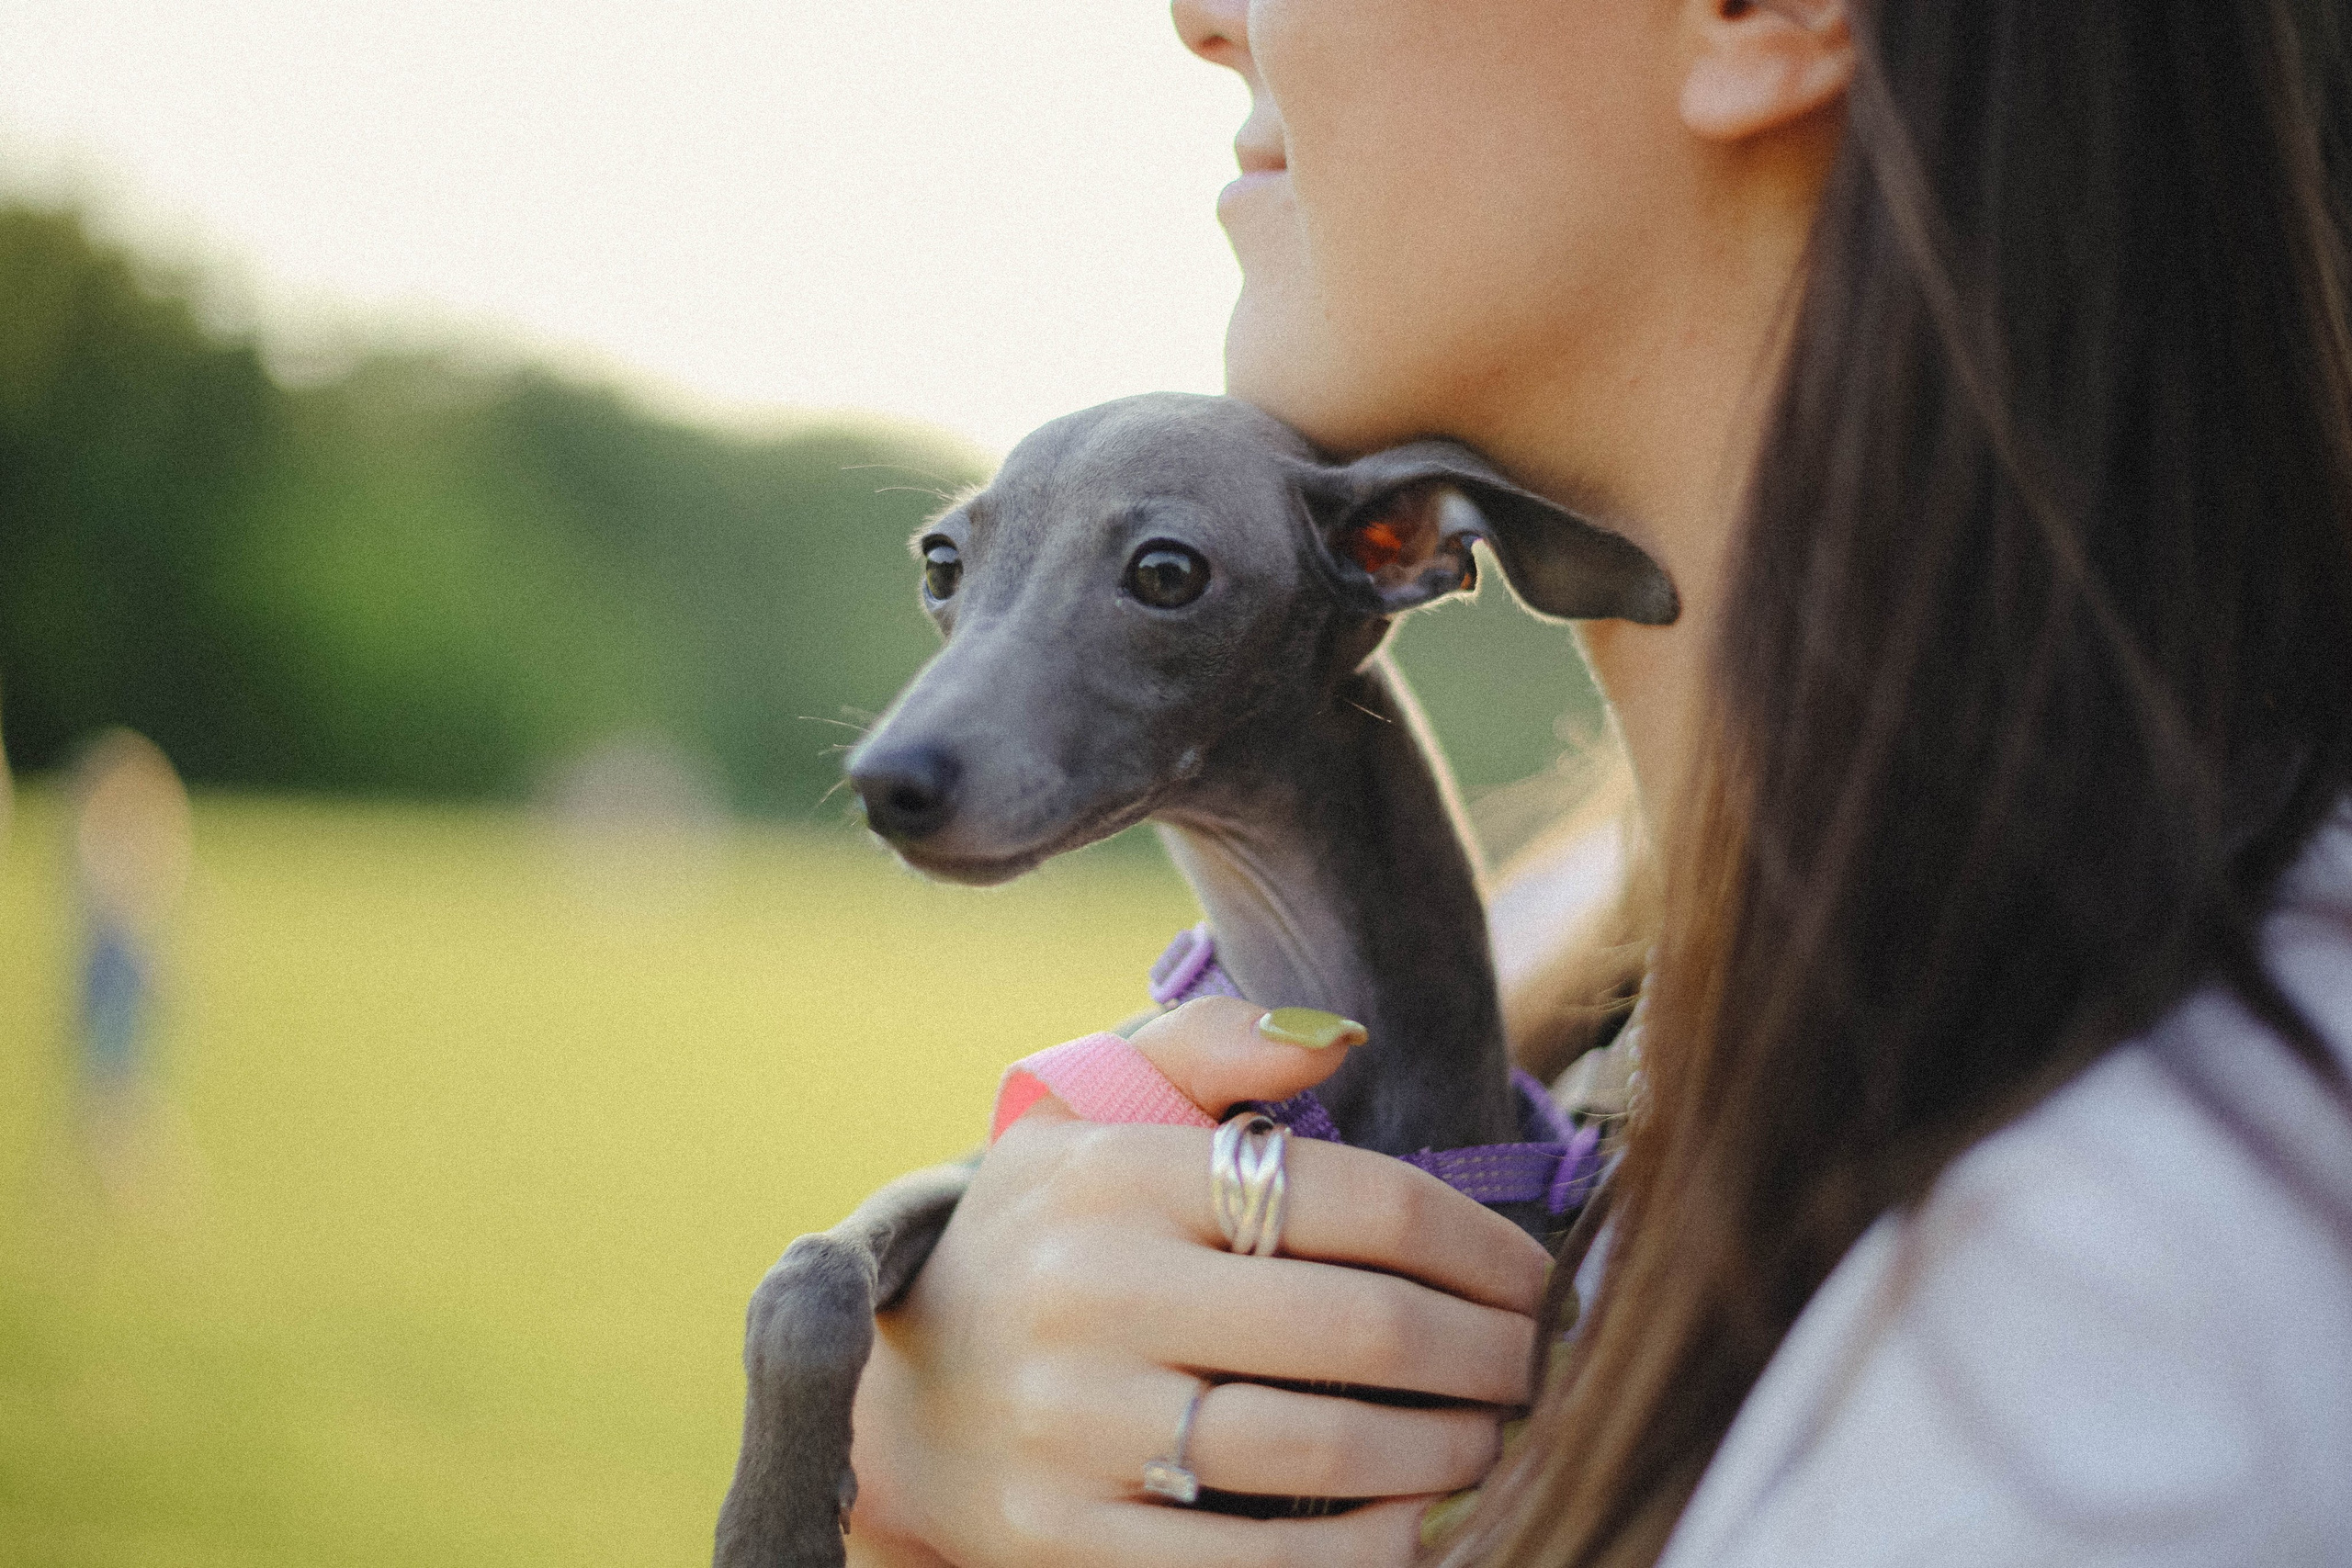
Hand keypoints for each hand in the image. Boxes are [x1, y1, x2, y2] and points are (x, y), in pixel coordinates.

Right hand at [845, 998, 1550, 1566]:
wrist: (892, 1403)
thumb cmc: (1040, 1241)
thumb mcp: (1087, 1114)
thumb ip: (1210, 1050)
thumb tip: (1344, 1042)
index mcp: (1111, 1174)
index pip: (1348, 1196)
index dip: (1475, 1241)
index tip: (1535, 1276)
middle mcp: (1088, 1293)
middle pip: (1357, 1324)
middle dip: (1487, 1350)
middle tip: (1540, 1363)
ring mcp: (1074, 1426)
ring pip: (1322, 1446)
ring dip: (1448, 1449)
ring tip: (1496, 1434)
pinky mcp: (1066, 1541)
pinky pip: (1257, 1564)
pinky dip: (1365, 1550)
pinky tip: (1417, 1523)